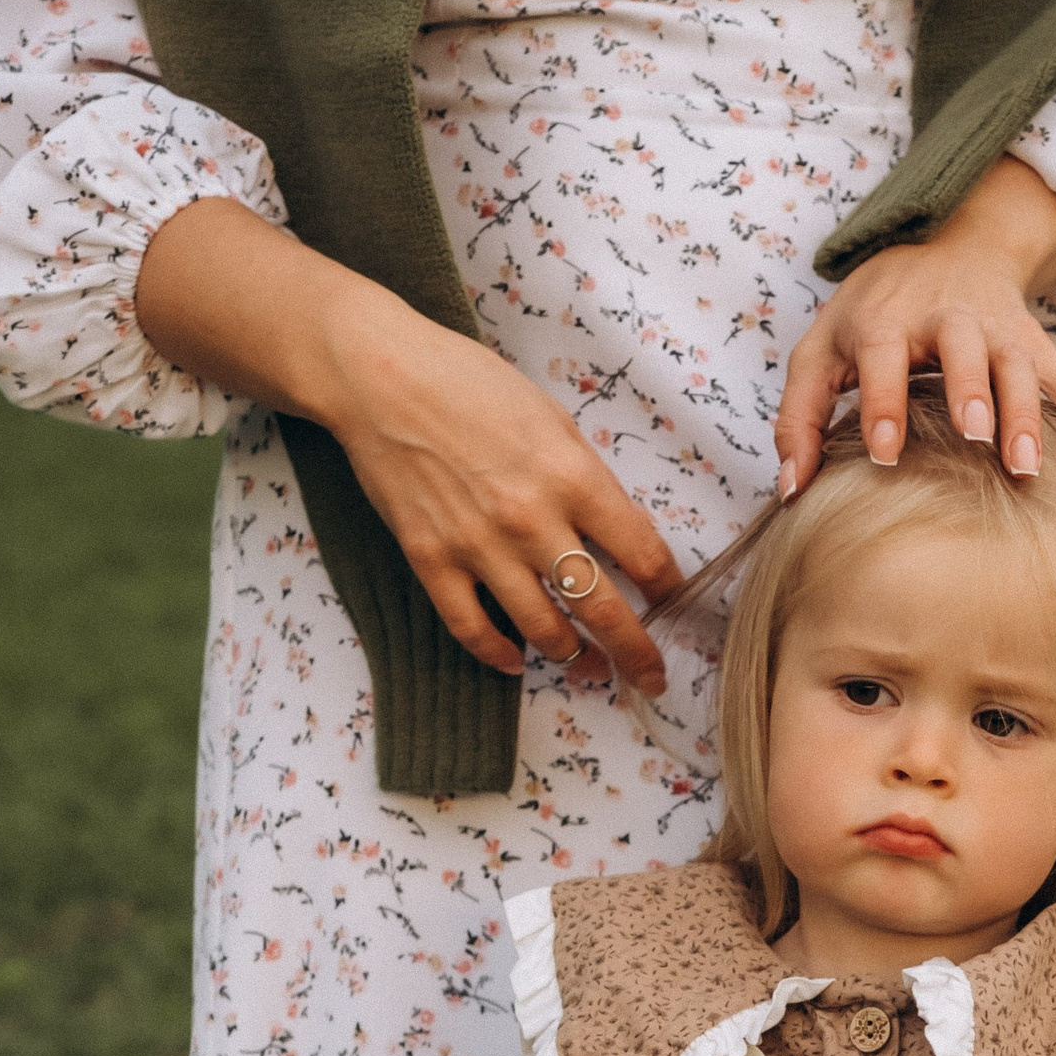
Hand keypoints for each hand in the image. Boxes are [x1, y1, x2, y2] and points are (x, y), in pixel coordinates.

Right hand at [135, 199, 679, 683]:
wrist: (381, 377)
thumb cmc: (470, 386)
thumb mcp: (551, 420)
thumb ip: (586, 480)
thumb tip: (613, 535)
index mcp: (573, 478)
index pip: (643, 554)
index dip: (668, 590)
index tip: (673, 604)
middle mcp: (533, 520)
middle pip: (603, 609)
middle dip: (637, 654)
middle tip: (652, 678)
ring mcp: (480, 546)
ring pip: (544, 631)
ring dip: (574, 659)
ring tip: (588, 667)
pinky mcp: (432, 560)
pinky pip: (473, 630)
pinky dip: (499, 654)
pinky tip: (515, 660)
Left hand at [774, 157, 1055, 497]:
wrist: (947, 245)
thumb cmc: (873, 314)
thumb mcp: (821, 350)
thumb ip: (800, 415)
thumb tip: (791, 489)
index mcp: (888, 318)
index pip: (885, 354)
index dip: (884, 401)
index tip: (884, 452)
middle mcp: (950, 319)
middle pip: (966, 350)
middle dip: (974, 392)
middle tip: (976, 439)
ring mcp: (1001, 333)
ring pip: (1023, 368)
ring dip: (1030, 415)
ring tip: (1029, 470)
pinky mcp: (1038, 347)